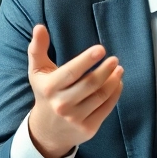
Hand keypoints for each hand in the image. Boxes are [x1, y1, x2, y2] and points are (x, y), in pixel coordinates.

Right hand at [26, 24, 123, 157]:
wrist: (47, 130)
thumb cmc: (45, 93)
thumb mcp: (37, 72)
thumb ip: (37, 49)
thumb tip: (40, 27)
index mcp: (49, 88)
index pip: (71, 72)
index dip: (87, 60)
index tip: (101, 49)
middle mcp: (62, 104)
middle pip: (90, 84)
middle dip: (105, 70)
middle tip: (115, 60)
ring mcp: (75, 118)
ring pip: (101, 96)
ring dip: (114, 81)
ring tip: (119, 69)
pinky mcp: (88, 128)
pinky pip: (106, 108)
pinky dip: (115, 94)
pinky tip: (118, 83)